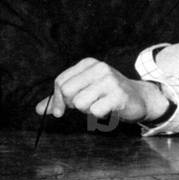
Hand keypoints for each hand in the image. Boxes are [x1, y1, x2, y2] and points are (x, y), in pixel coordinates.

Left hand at [36, 58, 168, 122]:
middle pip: (66, 91)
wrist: (140, 99)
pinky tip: (108, 110)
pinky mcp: (118, 95)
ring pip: (80, 102)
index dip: (56, 99)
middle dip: (71, 104)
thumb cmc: (107, 95)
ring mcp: (110, 81)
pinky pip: (95, 111)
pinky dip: (98, 115)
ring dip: (87, 110)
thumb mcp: (83, 90)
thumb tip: (38, 110)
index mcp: (88, 64)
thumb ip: (59, 99)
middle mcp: (98, 68)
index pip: (60, 81)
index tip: (60, 110)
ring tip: (99, 105)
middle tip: (84, 106)